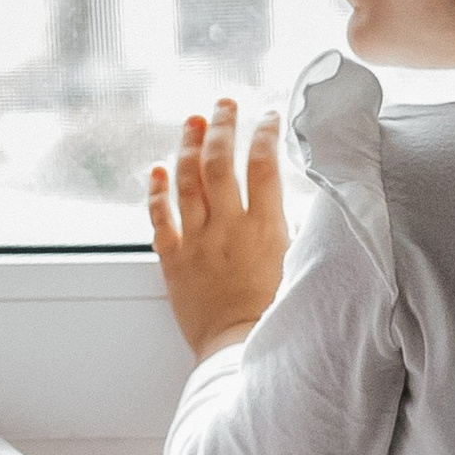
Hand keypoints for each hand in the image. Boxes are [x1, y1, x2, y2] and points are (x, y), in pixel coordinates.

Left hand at [148, 98, 289, 357]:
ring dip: (189, 145)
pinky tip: (157, 169)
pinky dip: (156, 191)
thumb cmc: (276, 314)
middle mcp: (229, 228)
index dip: (264, 132)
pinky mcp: (173, 260)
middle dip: (223, 125)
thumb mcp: (298, 264)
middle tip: (224, 103)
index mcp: (266, 228)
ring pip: (187, 181)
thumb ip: (291, 226)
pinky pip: (159, 218)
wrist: (239, 351)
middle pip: (221, 162)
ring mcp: (197, 242)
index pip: (264, 164)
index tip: (266, 115)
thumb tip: (291, 193)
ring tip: (193, 120)